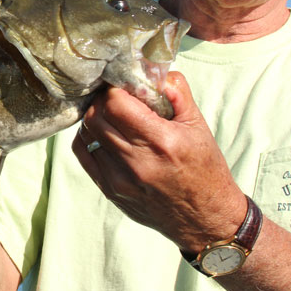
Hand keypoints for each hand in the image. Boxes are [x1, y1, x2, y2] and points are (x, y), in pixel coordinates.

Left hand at [73, 71, 246, 251]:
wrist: (205, 220)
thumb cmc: (205, 170)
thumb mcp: (199, 127)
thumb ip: (177, 93)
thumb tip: (153, 70)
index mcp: (162, 142)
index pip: (115, 104)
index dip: (115, 89)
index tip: (124, 86)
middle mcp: (137, 162)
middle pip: (96, 116)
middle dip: (103, 101)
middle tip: (116, 98)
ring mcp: (119, 180)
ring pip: (86, 134)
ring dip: (95, 119)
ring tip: (112, 116)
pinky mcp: (110, 192)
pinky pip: (84, 154)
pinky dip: (89, 138)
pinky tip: (105, 134)